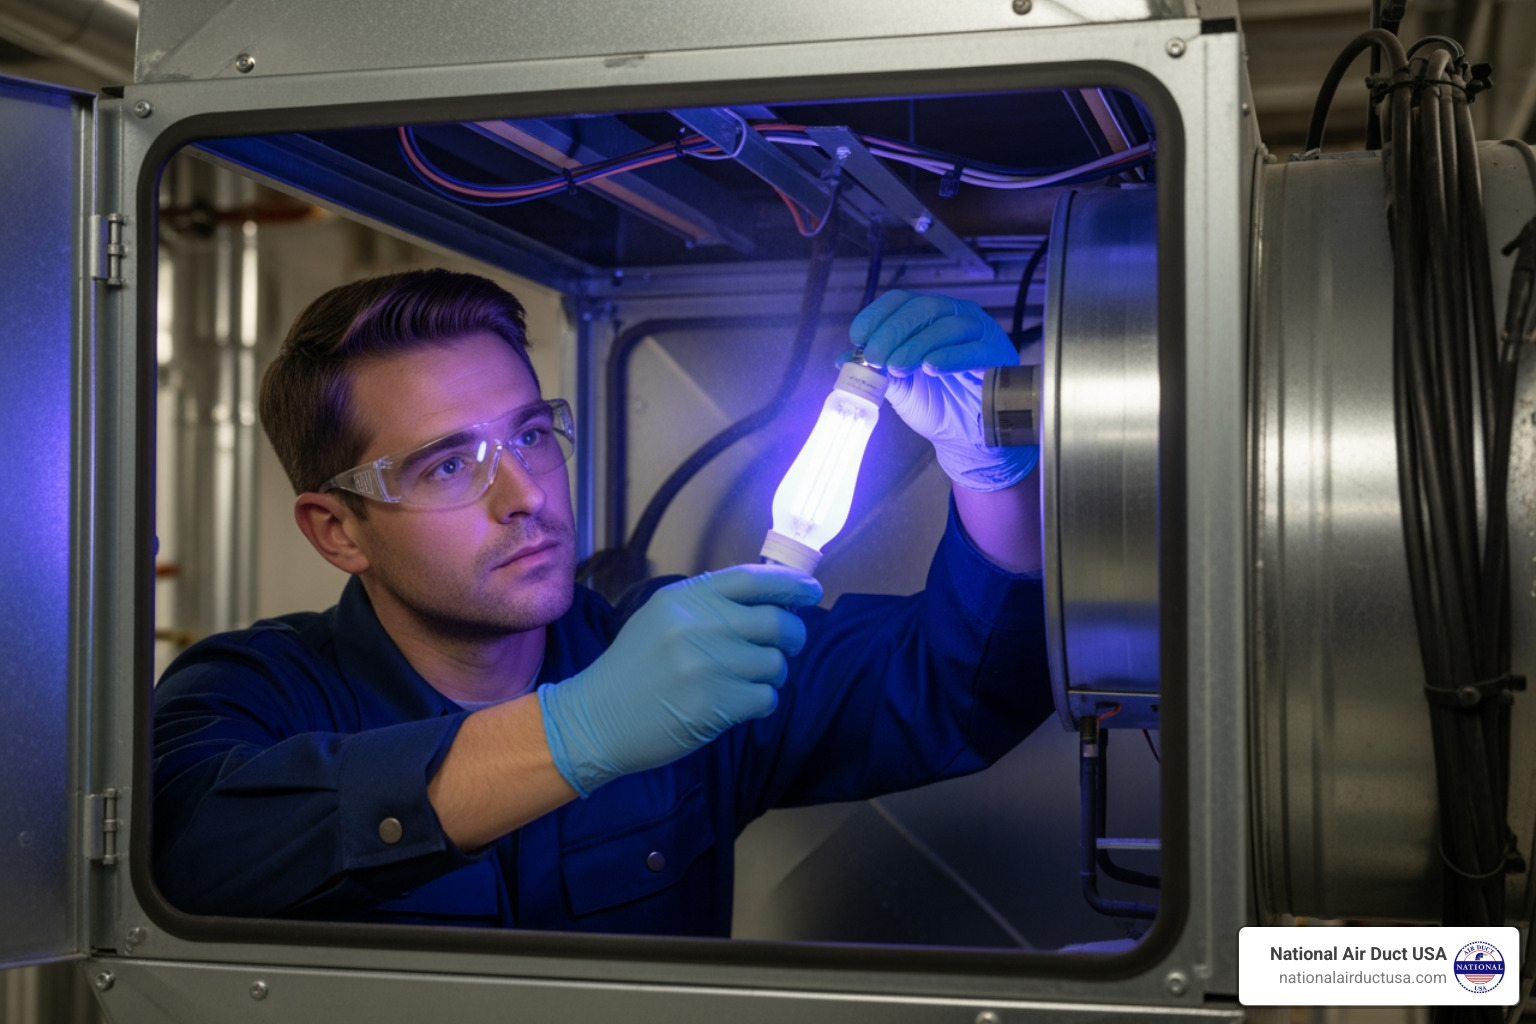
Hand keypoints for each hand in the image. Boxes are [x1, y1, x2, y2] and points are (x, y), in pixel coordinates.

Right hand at [538, 565, 821, 795]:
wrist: (595, 718)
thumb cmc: (634, 668)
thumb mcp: (661, 618)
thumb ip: (709, 605)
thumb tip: (772, 601)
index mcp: (685, 598)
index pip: (753, 580)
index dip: (791, 584)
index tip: (812, 591)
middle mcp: (698, 625)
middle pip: (776, 622)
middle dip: (793, 636)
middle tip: (787, 647)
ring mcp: (707, 665)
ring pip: (775, 663)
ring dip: (771, 674)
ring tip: (747, 680)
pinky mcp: (714, 704)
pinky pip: (766, 697)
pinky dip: (760, 701)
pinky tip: (738, 704)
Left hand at [849, 289, 1038, 491]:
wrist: (965, 439)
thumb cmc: (937, 405)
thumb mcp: (898, 387)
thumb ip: (876, 370)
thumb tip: (842, 359)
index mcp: (928, 318)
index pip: (900, 301)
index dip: (876, 315)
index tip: (857, 337)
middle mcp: (955, 317)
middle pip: (923, 308)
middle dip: (893, 331)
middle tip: (875, 356)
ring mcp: (979, 333)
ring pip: (947, 325)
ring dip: (917, 345)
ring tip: (898, 368)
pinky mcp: (997, 355)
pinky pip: (974, 349)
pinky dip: (949, 356)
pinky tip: (930, 367)